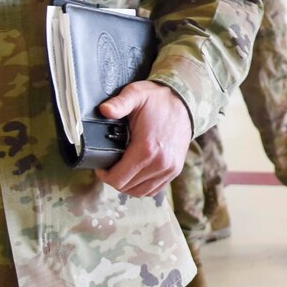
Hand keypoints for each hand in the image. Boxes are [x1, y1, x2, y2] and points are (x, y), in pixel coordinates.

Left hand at [95, 80, 191, 198]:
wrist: (185, 103)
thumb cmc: (158, 100)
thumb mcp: (136, 94)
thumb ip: (119, 103)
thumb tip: (103, 110)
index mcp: (147, 149)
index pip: (119, 179)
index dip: (105, 175)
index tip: (101, 166)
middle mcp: (160, 164)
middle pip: (127, 187)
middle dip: (114, 179)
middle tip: (109, 167)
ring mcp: (169, 169)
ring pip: (140, 192)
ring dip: (127, 185)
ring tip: (120, 171)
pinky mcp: (174, 170)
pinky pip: (153, 189)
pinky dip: (141, 187)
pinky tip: (135, 175)